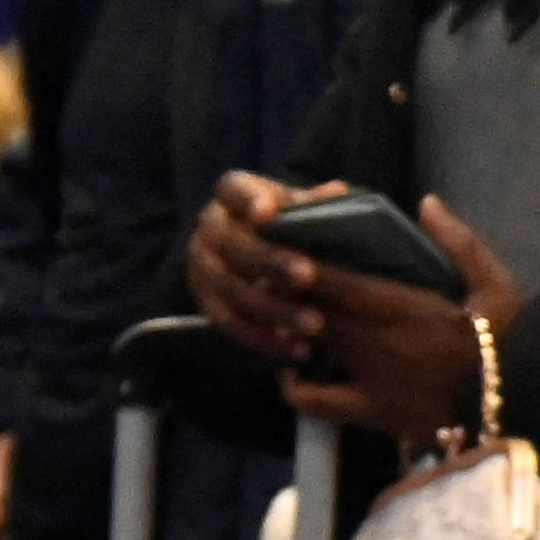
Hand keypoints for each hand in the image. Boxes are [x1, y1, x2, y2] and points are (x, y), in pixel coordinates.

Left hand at [182, 178, 517, 441]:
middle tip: (266, 271)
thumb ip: (460, 242)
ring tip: (280, 315)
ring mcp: (366, 378)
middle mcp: (372, 342)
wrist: (523, 403)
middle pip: (306, 309)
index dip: (295, 258)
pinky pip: (315, 401)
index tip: (275, 240)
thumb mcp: (498, 283)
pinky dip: (295, 386)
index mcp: (400, 307)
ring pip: (303, 347)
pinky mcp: (370, 412)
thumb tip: (427, 202)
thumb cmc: (513, 340)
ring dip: (285, 329)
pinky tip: (294, 372)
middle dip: (281, 289)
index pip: (331, 278)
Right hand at [186, 169, 314, 369]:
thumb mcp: (302, 208)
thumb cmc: (293, 223)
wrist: (263, 255)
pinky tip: (298, 349)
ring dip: (273, 309)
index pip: (233, 190)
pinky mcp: (205, 300)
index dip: (248, 200)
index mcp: (231, 195)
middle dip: (271, 263)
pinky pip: (229, 323)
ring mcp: (202, 266)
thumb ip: (316, 204)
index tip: (269, 214)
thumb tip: (337, 192)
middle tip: (309, 277)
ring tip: (315, 324)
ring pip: (232, 289)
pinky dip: (263, 338)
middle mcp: (209, 228)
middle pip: (235, 245)